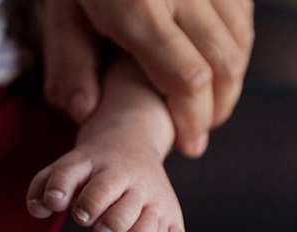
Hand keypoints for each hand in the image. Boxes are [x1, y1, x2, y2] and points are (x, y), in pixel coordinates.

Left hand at [44, 0, 254, 156]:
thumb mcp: (61, 15)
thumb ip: (70, 65)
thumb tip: (84, 113)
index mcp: (139, 9)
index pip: (186, 77)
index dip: (192, 118)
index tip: (188, 144)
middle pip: (222, 65)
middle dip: (215, 110)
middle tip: (198, 135)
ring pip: (239, 41)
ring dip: (230, 84)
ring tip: (208, 110)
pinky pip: (242, 17)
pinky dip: (236, 50)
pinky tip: (217, 70)